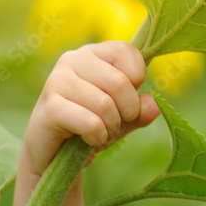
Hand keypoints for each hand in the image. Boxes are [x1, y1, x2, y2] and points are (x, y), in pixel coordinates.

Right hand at [20, 41, 159, 178]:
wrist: (52, 154)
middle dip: (127, 112)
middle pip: (119, 82)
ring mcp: (57, 81)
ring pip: (105, 104)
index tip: (127, 99)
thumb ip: (140, 110)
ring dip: (112, 127)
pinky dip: (98, 136)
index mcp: (92, 53)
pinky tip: (91, 140)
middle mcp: (73, 60)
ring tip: (104, 134)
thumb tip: (155, 105)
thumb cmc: (90, 127)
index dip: (136, 79)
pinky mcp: (49, 107)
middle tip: (118, 125)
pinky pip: (90, 122)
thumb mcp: (122, 117)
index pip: (126, 51)